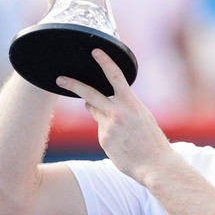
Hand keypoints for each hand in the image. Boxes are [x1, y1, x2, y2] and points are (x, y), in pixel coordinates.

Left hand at [55, 49, 172, 183]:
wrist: (154, 164)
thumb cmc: (151, 138)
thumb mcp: (142, 115)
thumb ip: (126, 105)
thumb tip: (106, 101)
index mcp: (131, 103)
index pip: (115, 76)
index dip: (105, 62)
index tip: (95, 51)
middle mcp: (117, 112)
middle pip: (90, 93)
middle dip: (73, 85)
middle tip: (60, 79)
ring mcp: (108, 126)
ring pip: (94, 110)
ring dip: (96, 108)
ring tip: (116, 122)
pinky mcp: (102, 138)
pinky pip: (99, 128)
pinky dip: (106, 130)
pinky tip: (120, 141)